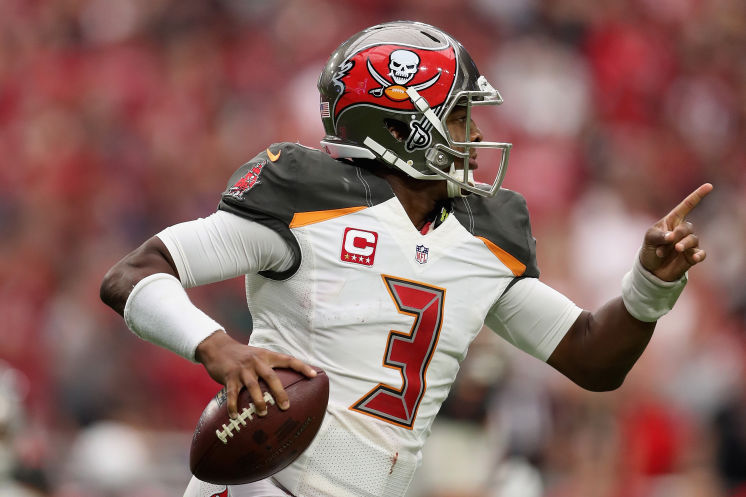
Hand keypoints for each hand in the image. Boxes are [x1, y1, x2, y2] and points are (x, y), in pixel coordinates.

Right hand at [195, 331, 316, 418]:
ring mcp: (242, 369)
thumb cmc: (242, 356)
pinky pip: (232, 393)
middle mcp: (256, 361)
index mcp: (267, 356)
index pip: (288, 360)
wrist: (217, 347)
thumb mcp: (258, 356)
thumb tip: (284, 385)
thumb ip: (269, 367)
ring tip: (263, 413)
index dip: (302, 367)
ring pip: (253, 386)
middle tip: (286, 406)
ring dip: (259, 401)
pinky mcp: (229, 376)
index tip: (314, 375)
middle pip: (271, 377)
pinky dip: (234, 406)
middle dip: (279, 392)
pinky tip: (235, 416)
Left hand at [640, 183, 712, 281]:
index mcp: (672, 221)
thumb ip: (659, 235)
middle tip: (669, 241)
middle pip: (688, 227)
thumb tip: (672, 237)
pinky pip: (701, 254)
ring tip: (673, 250)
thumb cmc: (650, 248)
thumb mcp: (649, 238)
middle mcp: (683, 231)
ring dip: (682, 245)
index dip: (697, 196)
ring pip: (693, 240)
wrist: (652, 270)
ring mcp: (689, 243)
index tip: (709, 186)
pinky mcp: (692, 256)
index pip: (686, 206)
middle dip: (678, 233)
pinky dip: (698, 255)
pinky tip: (693, 257)